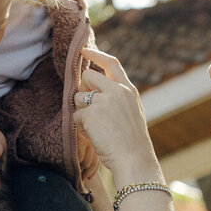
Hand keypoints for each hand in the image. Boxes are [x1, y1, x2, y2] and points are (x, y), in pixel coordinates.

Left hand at [74, 48, 160, 182]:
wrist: (134, 159)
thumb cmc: (132, 142)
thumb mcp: (131, 112)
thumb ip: (117, 98)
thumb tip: (92, 91)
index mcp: (128, 90)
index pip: (111, 63)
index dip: (96, 55)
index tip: (84, 50)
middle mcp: (116, 91)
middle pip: (88, 77)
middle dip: (84, 91)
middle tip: (90, 110)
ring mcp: (103, 101)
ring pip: (78, 98)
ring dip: (81, 112)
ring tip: (97, 128)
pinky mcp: (90, 114)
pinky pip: (76, 117)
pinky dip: (81, 128)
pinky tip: (94, 136)